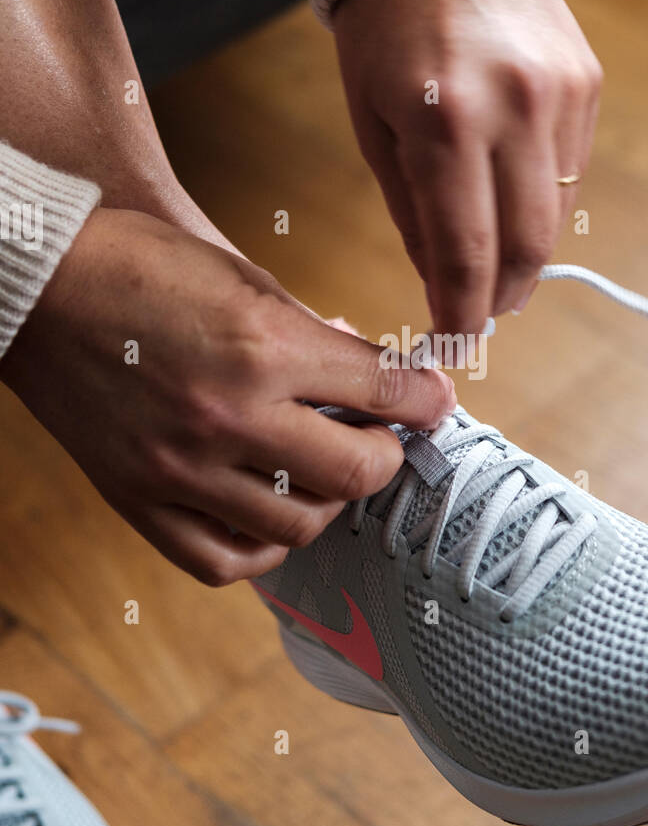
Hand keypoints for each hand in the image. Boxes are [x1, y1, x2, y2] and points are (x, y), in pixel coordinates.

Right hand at [1, 209, 454, 584]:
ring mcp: (180, 467)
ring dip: (327, 498)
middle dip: (386, 453)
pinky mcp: (138, 499)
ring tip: (321, 470)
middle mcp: (229, 415)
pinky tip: (270, 509)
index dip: (426, 399)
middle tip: (378, 437)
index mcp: (263, 345)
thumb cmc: (138, 264)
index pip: (385, 392)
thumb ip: (316, 335)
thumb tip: (377, 376)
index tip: (431, 401)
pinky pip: (224, 561)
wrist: (33, 285)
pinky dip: (262, 545)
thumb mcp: (243, 276)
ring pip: (300, 525)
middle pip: (358, 472)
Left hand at [333, 0, 601, 335]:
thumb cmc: (385, 29)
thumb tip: (443, 284)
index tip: (454, 346)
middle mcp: (514, 109)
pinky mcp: (589, 81)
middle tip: (480, 318)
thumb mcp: (372, 122)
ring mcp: (561, 94)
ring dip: (526, 256)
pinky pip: (572, 169)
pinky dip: (544, 202)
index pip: (464, 254)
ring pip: (557, 215)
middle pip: (526, 247)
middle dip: (501, 297)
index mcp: (442, 121)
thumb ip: (411, 211)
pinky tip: (515, 205)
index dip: (462, 314)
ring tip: (496, 272)